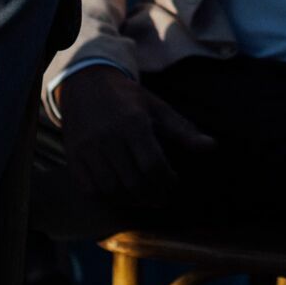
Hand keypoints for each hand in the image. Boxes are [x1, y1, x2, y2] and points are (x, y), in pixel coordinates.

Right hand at [58, 66, 215, 204]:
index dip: (167, 182)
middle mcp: (108, 137)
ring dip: (131, 199)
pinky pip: (91, 189)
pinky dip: (109, 196)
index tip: (174, 183)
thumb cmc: (128, 99)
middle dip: (153, 195)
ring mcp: (88, 149)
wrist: (86, 84)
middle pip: (134, 182)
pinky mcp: (74, 157)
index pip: (153, 166)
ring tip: (144, 196)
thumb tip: (212, 147)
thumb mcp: (157, 108)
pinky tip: (122, 192)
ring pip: (112, 189)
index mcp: (133, 123)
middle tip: (162, 196)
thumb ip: (183, 131)